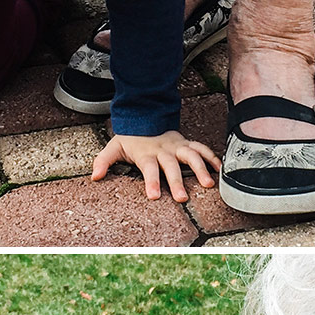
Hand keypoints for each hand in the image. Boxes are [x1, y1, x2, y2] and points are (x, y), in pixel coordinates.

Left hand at [92, 129, 219, 202]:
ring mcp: (177, 146)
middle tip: (182, 199)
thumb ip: (104, 161)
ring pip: (191, 156)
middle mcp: (164, 150)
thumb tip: (94, 177)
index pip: (149, 168)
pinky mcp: (187, 144)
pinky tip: (220, 170)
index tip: (153, 196)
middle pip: (171, 166)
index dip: (151, 181)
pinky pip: (202, 148)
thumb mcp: (114, 147)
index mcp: (146, 153)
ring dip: (200, 169)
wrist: (146, 115)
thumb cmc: (131, 138)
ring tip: (208, 185)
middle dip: (177, 182)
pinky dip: (212, 158)